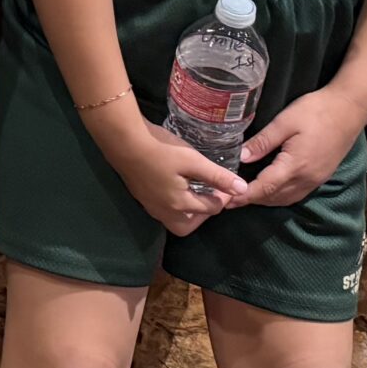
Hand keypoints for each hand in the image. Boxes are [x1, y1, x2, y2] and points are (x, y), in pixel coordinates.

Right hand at [100, 122, 248, 236]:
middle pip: (188, 226)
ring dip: (188, 210)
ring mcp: (150, 206)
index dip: (223, 196)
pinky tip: (175, 184)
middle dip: (203, 214)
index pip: (211, 209)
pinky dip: (174, 203)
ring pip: (174, 219)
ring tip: (194, 190)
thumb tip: (243, 189)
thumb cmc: (160, 149)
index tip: (227, 182)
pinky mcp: (141, 198)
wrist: (123, 141)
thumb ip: (218, 176)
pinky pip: (162, 210)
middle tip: (210, 195)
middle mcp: (164, 212)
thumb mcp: (193, 160)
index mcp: (179, 205)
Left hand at [239, 88, 364, 206]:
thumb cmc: (316, 111)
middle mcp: (306, 178)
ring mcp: (316, 179)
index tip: (227, 201)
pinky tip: (270, 189)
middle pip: (274, 197)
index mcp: (295, 165)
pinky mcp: (321, 176)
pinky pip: (297, 193)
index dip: (244, 196)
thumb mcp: (284, 122)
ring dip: (266, 199)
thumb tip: (241, 158)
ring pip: (286, 198)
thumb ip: (263, 142)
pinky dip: (280, 196)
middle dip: (252, 199)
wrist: (349, 109)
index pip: (265, 188)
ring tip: (246, 195)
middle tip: (229, 198)